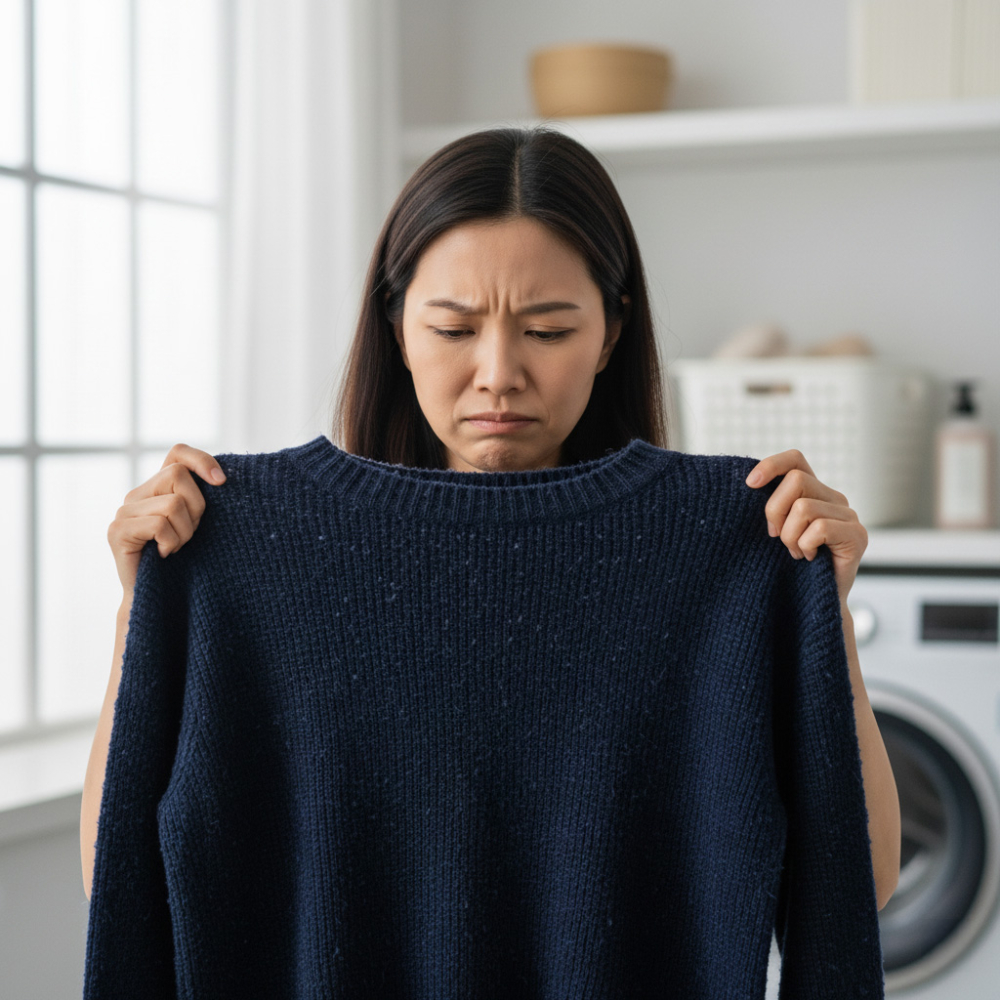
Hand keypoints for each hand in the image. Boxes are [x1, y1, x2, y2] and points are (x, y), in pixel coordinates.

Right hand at [107, 443, 226, 597]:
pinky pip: (159, 524)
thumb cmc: (187, 562)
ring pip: (172, 503)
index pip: (177, 452)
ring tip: (177, 547)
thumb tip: (221, 477)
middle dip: (196, 506)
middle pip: (178, 475)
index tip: (222, 482)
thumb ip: (201, 497)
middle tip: (191, 533)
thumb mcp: (199, 522)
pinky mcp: (117, 531)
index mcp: (157, 488)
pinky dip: (172, 543)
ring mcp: (123, 512)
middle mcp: (136, 494)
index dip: (201, 460)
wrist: (161, 600)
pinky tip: (166, 555)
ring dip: (185, 531)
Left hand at [744, 449, 867, 607]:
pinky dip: (805, 546)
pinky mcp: (858, 535)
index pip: (795, 460)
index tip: (749, 484)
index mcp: (814, 492)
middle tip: (774, 537)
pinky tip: (809, 559)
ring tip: (795, 552)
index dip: (771, 465)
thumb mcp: (774, 529)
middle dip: (774, 510)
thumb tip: (749, 482)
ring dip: (789, 536)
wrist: (813, 604)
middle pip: (795, 480)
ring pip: (804, 507)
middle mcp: (835, 498)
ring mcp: (850, 516)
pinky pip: (819, 528)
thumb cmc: (788, 567)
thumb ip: (770, 505)